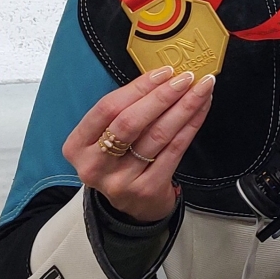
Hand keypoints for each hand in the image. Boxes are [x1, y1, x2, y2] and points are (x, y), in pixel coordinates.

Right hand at [62, 66, 213, 222]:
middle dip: (162, 95)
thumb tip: (162, 77)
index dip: (138, 87)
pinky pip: (174, 150)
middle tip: (186, 77)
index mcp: (78, 145)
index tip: (164, 72)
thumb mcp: (107, 138)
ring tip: (201, 88)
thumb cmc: (120, 161)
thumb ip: (125, 110)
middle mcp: (95, 164)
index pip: (107, 108)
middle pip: (131, 122)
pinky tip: (201, 109)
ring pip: (157, 135)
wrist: (133, 206)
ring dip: (183, 107)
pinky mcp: (147, 189)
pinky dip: (190, 125)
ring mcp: (121, 180)